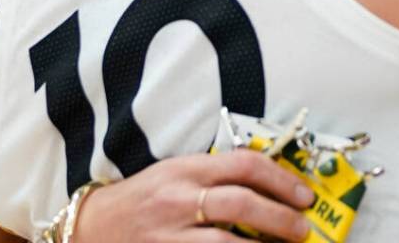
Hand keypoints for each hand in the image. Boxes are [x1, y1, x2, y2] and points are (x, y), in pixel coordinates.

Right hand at [74, 150, 313, 242]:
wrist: (94, 225)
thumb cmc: (144, 197)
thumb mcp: (178, 172)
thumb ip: (218, 175)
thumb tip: (271, 184)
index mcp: (188, 169)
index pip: (245, 165)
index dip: (281, 180)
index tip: (304, 195)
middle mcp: (179, 198)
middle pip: (241, 203)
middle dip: (280, 217)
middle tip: (303, 228)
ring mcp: (169, 234)